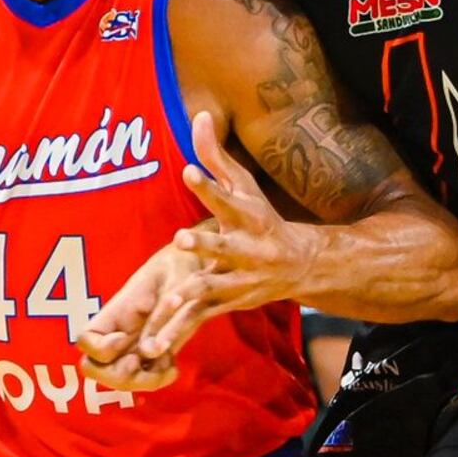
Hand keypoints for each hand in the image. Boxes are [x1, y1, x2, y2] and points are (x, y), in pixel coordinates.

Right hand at [78, 241, 192, 393]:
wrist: (194, 265)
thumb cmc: (180, 265)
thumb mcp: (174, 282)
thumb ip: (162, 315)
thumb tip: (149, 351)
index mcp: (115, 312)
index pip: (85, 339)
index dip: (100, 348)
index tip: (124, 338)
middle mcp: (116, 333)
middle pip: (94, 370)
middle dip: (117, 375)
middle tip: (140, 361)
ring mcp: (132, 346)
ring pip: (119, 380)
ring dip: (141, 381)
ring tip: (166, 365)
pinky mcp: (151, 354)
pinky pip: (144, 379)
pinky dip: (157, 379)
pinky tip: (173, 366)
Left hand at [81, 114, 315, 384]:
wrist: (302, 266)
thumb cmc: (263, 218)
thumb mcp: (245, 186)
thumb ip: (217, 155)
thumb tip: (200, 113)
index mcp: (249, 217)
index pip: (227, 198)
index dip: (209, 186)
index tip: (189, 170)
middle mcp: (247, 250)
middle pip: (224, 247)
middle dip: (205, 245)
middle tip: (182, 238)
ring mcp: (239, 280)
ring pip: (211, 289)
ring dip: (191, 295)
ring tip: (169, 302)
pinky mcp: (228, 304)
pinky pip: (199, 319)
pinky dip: (179, 331)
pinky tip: (155, 343)